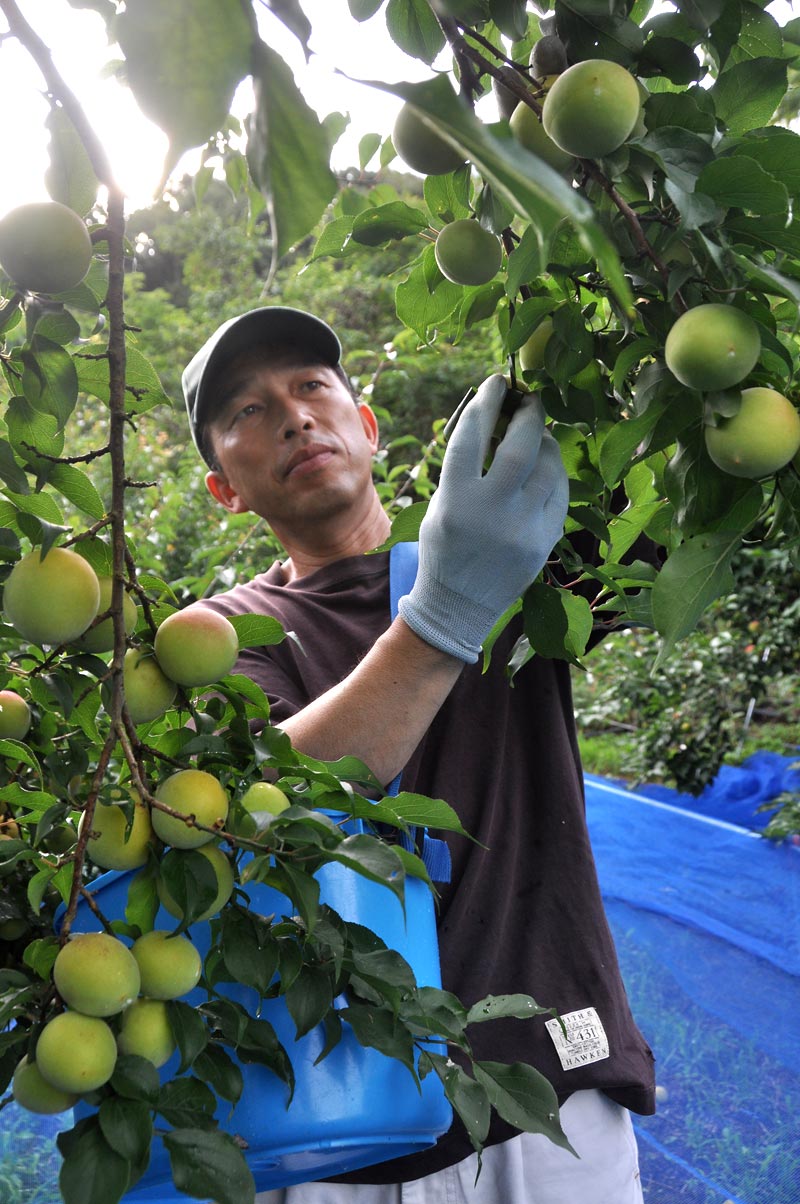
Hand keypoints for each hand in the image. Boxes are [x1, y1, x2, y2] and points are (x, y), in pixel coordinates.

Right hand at [398, 374, 568, 662]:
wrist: (458, 606)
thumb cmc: (444, 549)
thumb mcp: (442, 505)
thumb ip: (467, 469)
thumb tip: (496, 424)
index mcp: (455, 499)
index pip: (472, 435)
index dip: (486, 401)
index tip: (497, 382)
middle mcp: (491, 511)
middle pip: (519, 445)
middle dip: (527, 414)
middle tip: (529, 398)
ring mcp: (523, 527)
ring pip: (547, 467)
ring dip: (546, 441)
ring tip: (539, 432)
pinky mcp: (544, 541)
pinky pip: (559, 494)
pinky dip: (555, 473)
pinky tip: (548, 465)